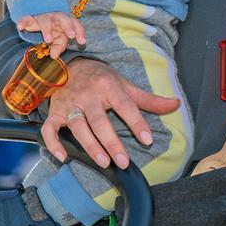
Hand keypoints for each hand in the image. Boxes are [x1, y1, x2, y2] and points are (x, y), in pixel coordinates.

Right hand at [17, 11, 85, 57]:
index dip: (80, 31)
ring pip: (45, 20)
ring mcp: (43, 16)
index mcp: (66, 20)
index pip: (75, 23)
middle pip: (63, 18)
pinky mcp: (30, 18)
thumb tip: (54, 56)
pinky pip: (26, 18)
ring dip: (47, 29)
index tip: (82, 41)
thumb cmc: (54, 28)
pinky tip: (20, 27)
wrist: (39, 12)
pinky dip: (23, 22)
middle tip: (71, 35)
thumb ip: (59, 46)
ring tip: (48, 39)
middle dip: (68, 26)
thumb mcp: (59, 37)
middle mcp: (56, 17)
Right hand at [40, 59, 178, 167]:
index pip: (125, 106)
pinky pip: (50, 129)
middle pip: (100, 121)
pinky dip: (53, 143)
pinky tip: (63, 157)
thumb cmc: (102, 79)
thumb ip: (149, 99)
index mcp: (109, 86)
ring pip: (78, 126)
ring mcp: (70, 104)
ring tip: (103, 162)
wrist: (69, 64)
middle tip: (124, 162)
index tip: (148, 139)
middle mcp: (89, 95)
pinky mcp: (55, 112)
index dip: (137, 122)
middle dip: (112, 142)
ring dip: (89, 145)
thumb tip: (176, 104)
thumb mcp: (125, 85)